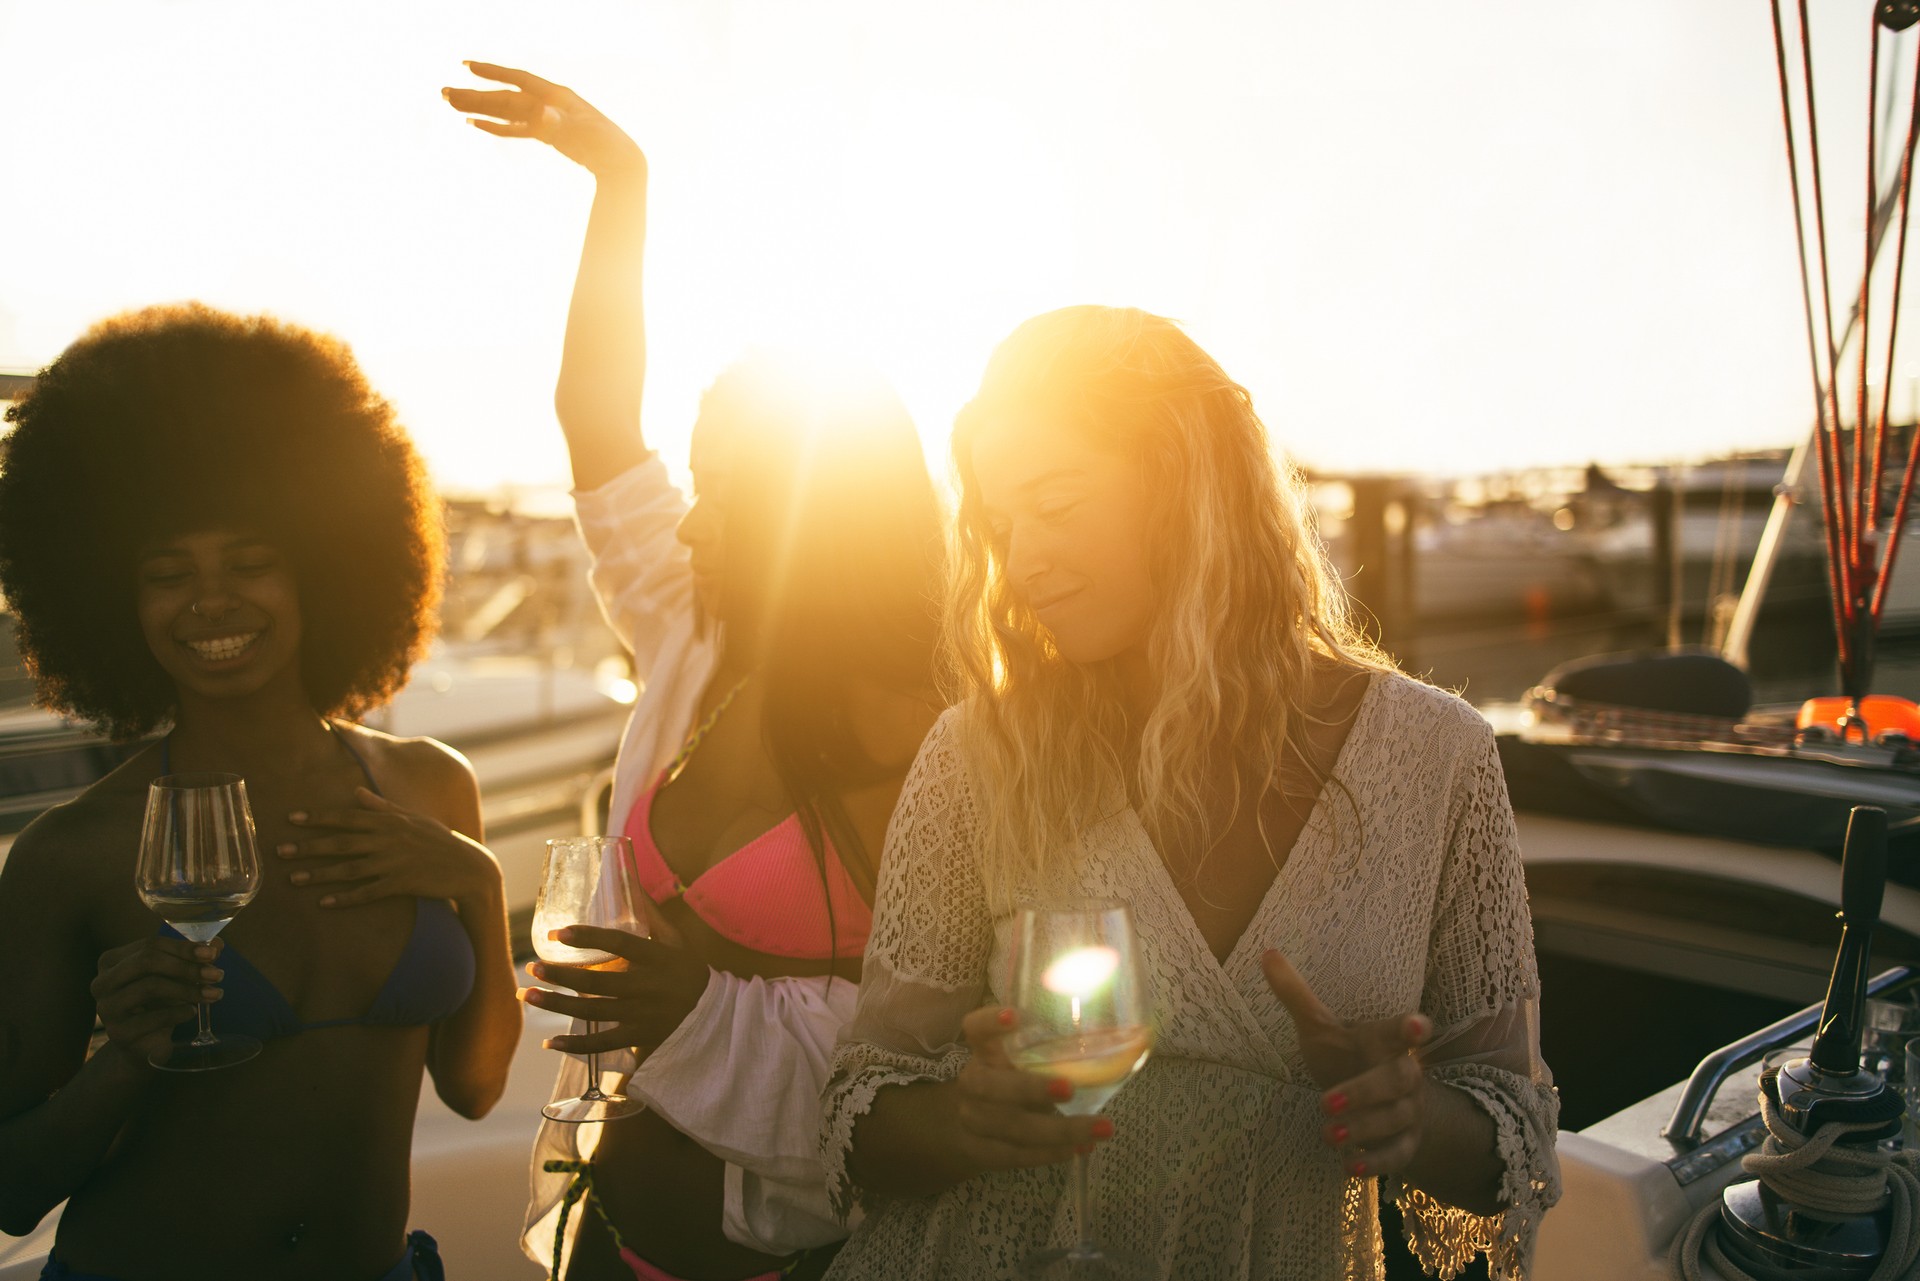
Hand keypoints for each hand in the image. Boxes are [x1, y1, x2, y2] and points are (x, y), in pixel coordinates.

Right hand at [90, 936, 224, 1067]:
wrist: (144, 1046)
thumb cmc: (158, 1004)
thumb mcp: (175, 978)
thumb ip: (193, 960)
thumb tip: (216, 945)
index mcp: (112, 961)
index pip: (150, 945)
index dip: (184, 948)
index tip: (214, 954)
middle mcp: (102, 982)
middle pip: (147, 961)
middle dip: (186, 967)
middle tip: (217, 975)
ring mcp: (106, 1008)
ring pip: (150, 987)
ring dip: (188, 990)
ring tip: (213, 995)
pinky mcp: (117, 1033)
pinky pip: (153, 1018)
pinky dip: (179, 1013)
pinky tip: (192, 1013)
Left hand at [280, 787, 499, 907]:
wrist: (469, 867)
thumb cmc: (440, 840)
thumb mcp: (414, 818)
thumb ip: (383, 806)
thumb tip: (357, 791)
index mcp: (390, 821)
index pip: (348, 817)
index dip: (318, 818)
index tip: (291, 819)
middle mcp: (389, 840)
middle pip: (342, 843)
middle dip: (309, 846)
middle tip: (280, 851)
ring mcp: (394, 863)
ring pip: (349, 869)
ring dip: (319, 874)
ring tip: (293, 879)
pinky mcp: (401, 884)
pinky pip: (367, 892)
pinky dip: (345, 898)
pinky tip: (324, 903)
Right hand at [444, 62, 646, 181]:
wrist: (619, 162)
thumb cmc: (604, 144)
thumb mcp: (581, 133)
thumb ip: (557, 122)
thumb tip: (540, 114)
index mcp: (555, 96)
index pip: (518, 79)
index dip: (493, 72)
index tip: (467, 65)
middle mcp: (547, 103)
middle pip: (505, 97)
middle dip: (475, 94)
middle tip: (443, 93)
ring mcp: (545, 118)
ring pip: (506, 111)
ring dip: (480, 108)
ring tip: (452, 105)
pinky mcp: (546, 134)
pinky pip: (515, 127)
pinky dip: (496, 125)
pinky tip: (477, 124)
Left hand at [521, 924, 710, 1052]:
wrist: (713, 1014)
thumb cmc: (688, 970)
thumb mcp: (675, 940)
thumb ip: (650, 914)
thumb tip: (626, 877)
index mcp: (658, 958)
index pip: (620, 945)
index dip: (588, 938)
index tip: (558, 933)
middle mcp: (649, 988)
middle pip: (599, 983)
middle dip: (562, 976)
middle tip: (532, 967)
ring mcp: (643, 1015)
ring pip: (594, 1012)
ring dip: (558, 1006)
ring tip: (528, 995)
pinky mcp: (639, 1037)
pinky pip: (603, 1044)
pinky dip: (576, 1045)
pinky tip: (550, 1043)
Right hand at [945, 1006, 1113, 1175]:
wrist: (967, 1128)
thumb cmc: (1009, 1083)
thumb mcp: (1019, 1062)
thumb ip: (1054, 1052)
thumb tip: (1131, 1040)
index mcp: (983, 1051)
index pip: (975, 1029)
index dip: (989, 1022)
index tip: (1014, 1016)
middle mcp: (972, 1081)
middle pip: (989, 1086)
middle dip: (1029, 1088)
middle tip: (1069, 1089)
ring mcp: (972, 1118)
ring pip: (1011, 1126)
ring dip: (1058, 1130)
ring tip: (1100, 1128)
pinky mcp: (980, 1150)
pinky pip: (1015, 1155)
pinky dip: (1049, 1154)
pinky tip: (1080, 1148)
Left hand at [1262, 949, 1431, 1177]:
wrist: (1385, 1101)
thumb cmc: (1349, 1056)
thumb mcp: (1322, 1026)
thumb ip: (1297, 994)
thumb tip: (1266, 953)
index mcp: (1386, 1040)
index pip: (1402, 1031)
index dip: (1412, 1029)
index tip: (1417, 1027)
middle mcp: (1404, 1074)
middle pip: (1400, 1079)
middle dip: (1366, 1091)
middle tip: (1323, 1103)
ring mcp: (1407, 1110)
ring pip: (1396, 1119)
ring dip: (1364, 1128)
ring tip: (1327, 1134)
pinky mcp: (1405, 1143)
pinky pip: (1398, 1155)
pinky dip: (1377, 1163)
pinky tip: (1350, 1167)